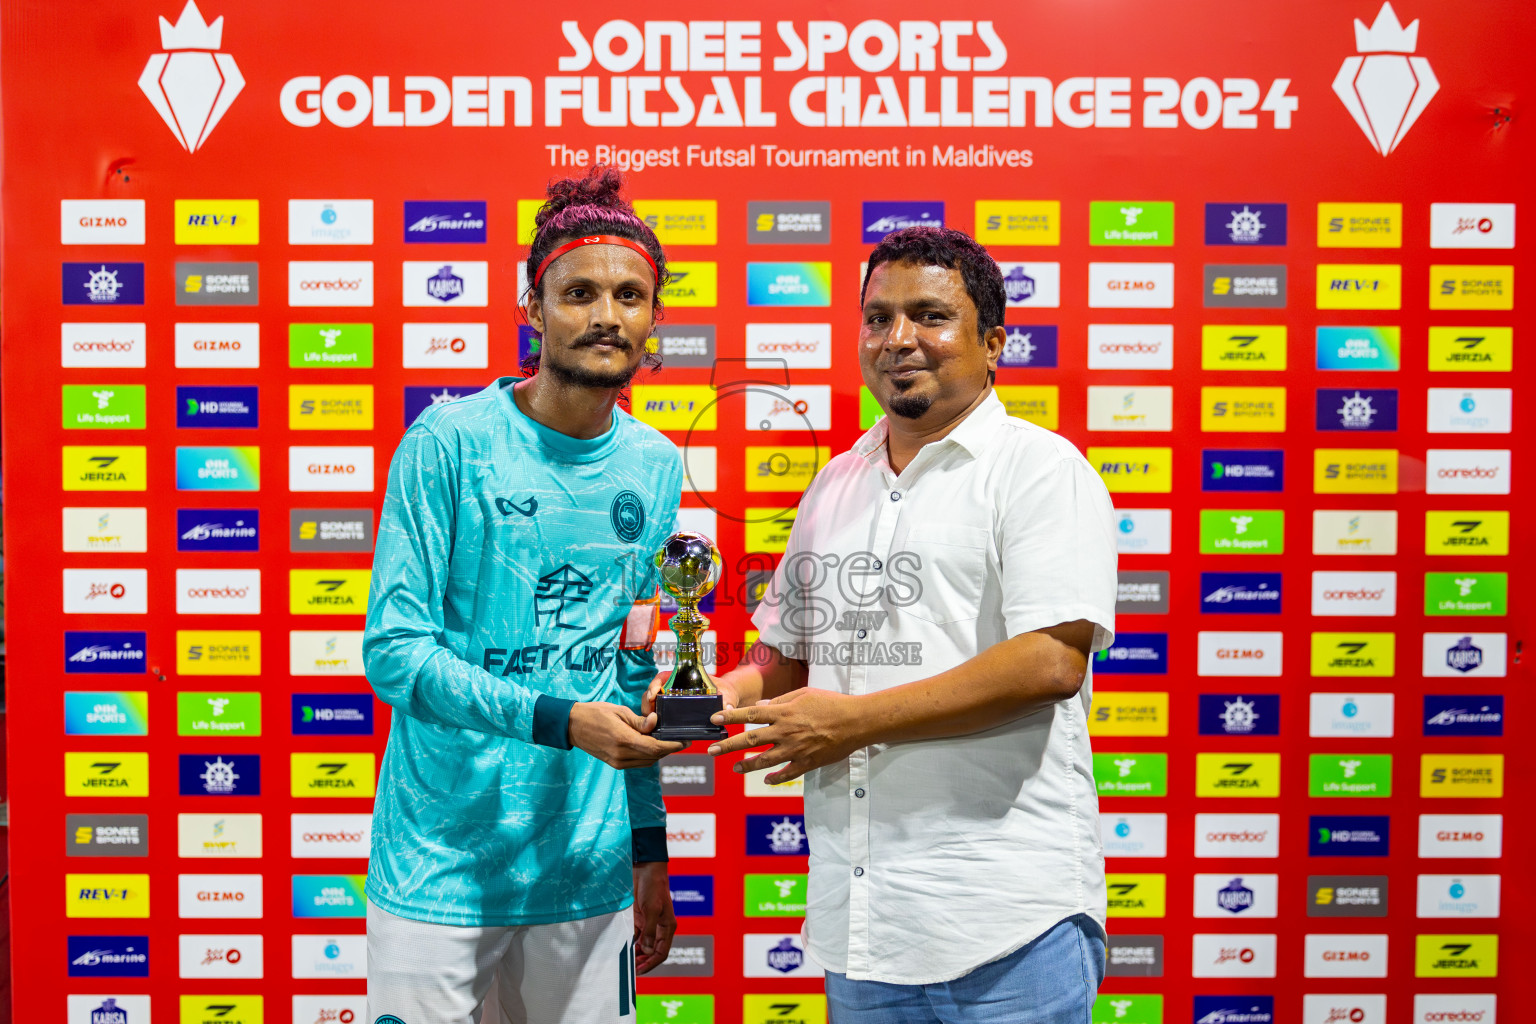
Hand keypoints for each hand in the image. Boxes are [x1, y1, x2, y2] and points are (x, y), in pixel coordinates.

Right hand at [567, 702, 684, 768]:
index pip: (654, 747)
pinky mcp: (615, 764)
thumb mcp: (619, 711)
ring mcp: (617, 762)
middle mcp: (621, 755)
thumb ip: (639, 721)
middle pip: (654, 756)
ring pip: (648, 762)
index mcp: (622, 739)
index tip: (685, 741)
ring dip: (660, 753)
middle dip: (670, 749)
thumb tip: (656, 722)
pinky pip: (638, 763)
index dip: (673, 745)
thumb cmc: (595, 713)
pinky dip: (649, 756)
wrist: (572, 726)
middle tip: (682, 740)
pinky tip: (652, 745)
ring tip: (668, 741)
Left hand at [631, 861, 676, 973]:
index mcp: (667, 927)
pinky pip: (635, 935)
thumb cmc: (653, 887)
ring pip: (643, 945)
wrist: (645, 869)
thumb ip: (649, 931)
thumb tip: (646, 950)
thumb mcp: (652, 909)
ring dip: (636, 954)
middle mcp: (659, 928)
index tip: (639, 971)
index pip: (661, 952)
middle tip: (631, 971)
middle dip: (643, 961)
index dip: (651, 963)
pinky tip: (623, 948)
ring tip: (626, 962)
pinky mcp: (639, 918)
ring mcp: (648, 923)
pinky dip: (630, 943)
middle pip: (652, 951)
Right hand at [642, 669, 740, 716]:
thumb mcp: (726, 694)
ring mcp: (671, 702)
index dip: (655, 684)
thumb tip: (727, 707)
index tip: (654, 693)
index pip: (663, 677)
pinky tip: (656, 732)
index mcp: (683, 678)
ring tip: (651, 724)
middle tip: (649, 712)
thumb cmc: (725, 693)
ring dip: (649, 714)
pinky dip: (655, 723)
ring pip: (653, 706)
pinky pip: (659, 717)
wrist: (726, 700)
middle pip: (653, 692)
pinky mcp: (672, 715)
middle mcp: (674, 689)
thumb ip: (727, 699)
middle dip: (648, 702)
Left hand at [705, 688, 862, 783]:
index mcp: (784, 713)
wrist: (856, 722)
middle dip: (728, 745)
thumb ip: (780, 701)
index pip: (750, 715)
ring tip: (734, 768)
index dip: (730, 717)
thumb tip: (761, 708)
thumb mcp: (803, 694)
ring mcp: (795, 750)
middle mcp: (785, 732)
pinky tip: (767, 779)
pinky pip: (788, 774)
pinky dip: (776, 778)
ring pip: (765, 760)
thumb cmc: (831, 703)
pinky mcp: (807, 762)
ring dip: (746, 765)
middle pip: (750, 740)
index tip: (714, 719)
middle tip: (711, 750)